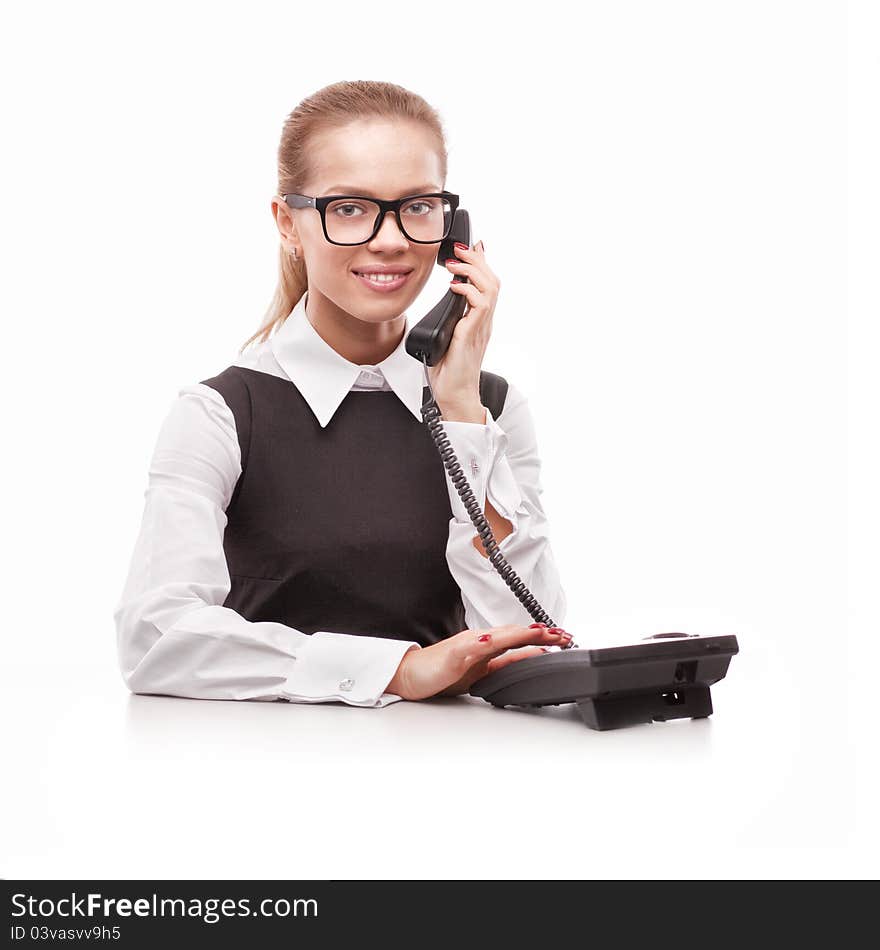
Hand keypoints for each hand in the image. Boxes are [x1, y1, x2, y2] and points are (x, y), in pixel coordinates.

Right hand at [385, 623, 572, 700]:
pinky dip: (481, 643)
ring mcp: (466, 646)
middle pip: (514, 633)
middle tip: (563, 635)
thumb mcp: (481, 672)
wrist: (410, 674)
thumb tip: (531, 660)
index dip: (543, 637)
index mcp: (487, 645)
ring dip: (518, 633)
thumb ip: (505, 664)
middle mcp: (479, 641)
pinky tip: (490, 643)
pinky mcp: (453, 655)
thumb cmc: (443, 672)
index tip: (565, 638)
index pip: (520, 638)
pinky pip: (468, 648)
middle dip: (540, 633)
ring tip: (539, 632)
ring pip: (497, 636)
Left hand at [428, 240, 499, 417]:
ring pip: (490, 288)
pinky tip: (454, 286)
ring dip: (474, 270)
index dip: (482, 263)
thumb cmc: (448, 372)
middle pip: (492, 281)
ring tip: (456, 263)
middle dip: (478, 260)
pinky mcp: (472, 335)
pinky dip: (469, 291)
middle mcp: (484, 322)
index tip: (473, 246)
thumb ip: (449, 320)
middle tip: (460, 249)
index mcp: (478, 321)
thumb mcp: (446, 337)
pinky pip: (480, 306)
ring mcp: (480, 328)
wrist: (454, 395)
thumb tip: (443, 305)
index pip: (487, 285)